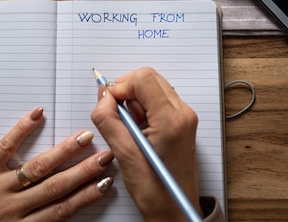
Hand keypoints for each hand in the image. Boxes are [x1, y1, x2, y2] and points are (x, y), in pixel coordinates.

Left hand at [0, 108, 113, 220]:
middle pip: (55, 187)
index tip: (104, 183)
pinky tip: (37, 114)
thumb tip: (56, 217)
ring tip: (84, 138)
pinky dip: (21, 129)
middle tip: (106, 156)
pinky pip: (4, 147)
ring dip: (63, 152)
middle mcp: (12, 208)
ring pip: (36, 168)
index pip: (60, 211)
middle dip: (83, 172)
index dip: (85, 196)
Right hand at [90, 67, 201, 220]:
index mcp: (171, 120)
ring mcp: (184, 117)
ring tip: (130, 129)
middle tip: (119, 117)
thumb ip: (108, 120)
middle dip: (127, 92)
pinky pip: (157, 101)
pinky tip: (138, 131)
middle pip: (149, 78)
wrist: (174, 211)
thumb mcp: (124, 154)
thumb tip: (102, 97)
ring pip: (152, 88)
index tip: (109, 104)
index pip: (143, 78)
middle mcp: (183, 114)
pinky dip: (143, 109)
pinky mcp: (181, 122)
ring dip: (134, 101)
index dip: (121, 87)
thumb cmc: (156, 191)